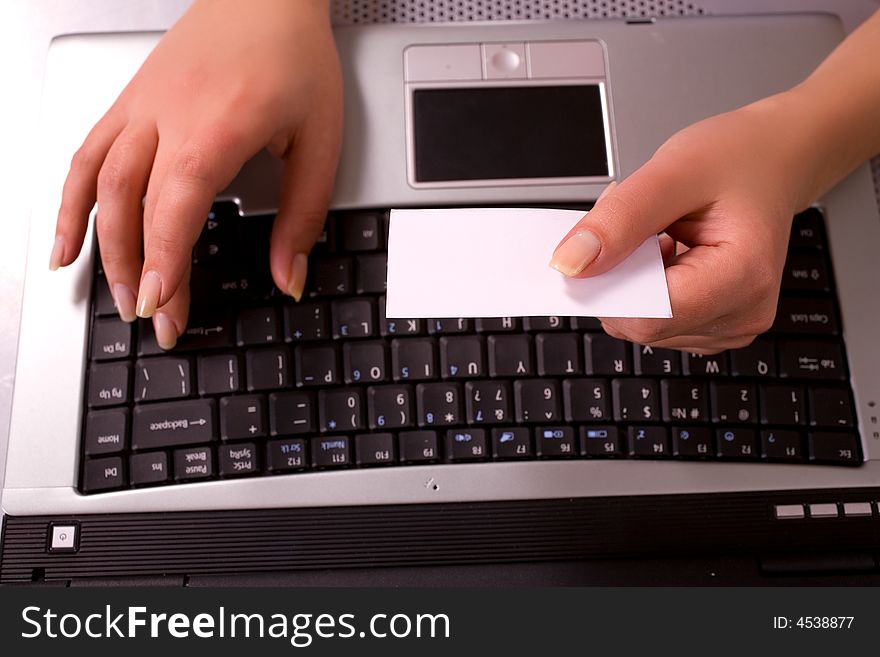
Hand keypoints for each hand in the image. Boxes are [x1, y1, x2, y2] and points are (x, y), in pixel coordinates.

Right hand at [50, 0, 341, 348]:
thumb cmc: (293, 56)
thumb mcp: (320, 142)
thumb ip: (302, 216)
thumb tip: (289, 276)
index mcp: (217, 126)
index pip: (175, 206)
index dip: (164, 261)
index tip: (163, 307)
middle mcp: (166, 116)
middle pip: (131, 203)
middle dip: (138, 271)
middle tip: (152, 320)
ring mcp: (139, 107)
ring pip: (99, 183)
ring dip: (101, 246)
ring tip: (114, 297)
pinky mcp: (129, 103)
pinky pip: (85, 155)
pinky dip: (71, 202)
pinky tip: (68, 242)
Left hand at [549, 92, 815, 354]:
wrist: (775, 159)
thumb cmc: (738, 158)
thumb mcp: (672, 171)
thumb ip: (618, 221)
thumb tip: (570, 265)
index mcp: (744, 278)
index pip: (650, 316)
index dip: (608, 287)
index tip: (589, 251)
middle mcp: (743, 315)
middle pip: (642, 325)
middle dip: (619, 277)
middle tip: (636, 227)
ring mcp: (729, 326)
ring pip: (642, 325)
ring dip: (631, 280)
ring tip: (659, 235)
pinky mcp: (714, 325)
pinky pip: (655, 321)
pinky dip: (644, 287)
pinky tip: (664, 253)